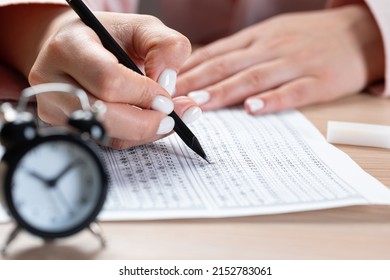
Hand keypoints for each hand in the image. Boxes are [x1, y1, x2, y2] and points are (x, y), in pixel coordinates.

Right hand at [0, 5, 200, 148]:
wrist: (77, 47)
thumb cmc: (109, 37)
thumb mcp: (142, 28)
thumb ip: (165, 46)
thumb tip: (168, 83)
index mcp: (69, 46)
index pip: (109, 80)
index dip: (143, 94)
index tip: (166, 96)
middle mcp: (53, 79)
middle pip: (104, 115)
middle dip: (146, 121)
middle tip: (171, 117)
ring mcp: (54, 107)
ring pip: (107, 135)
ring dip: (144, 132)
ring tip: (165, 119)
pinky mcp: (64, 126)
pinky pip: (105, 142)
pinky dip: (133, 137)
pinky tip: (147, 123)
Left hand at [175, 4, 384, 113]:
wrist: (358, 33)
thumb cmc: (306, 37)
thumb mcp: (270, 35)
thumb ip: (240, 52)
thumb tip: (204, 68)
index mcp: (257, 39)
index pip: (216, 54)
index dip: (190, 69)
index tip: (167, 84)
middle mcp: (270, 49)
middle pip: (228, 65)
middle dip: (198, 82)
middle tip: (172, 98)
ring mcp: (294, 64)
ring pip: (253, 78)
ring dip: (224, 91)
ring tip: (200, 104)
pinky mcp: (318, 81)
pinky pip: (292, 91)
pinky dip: (271, 101)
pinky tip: (252, 109)